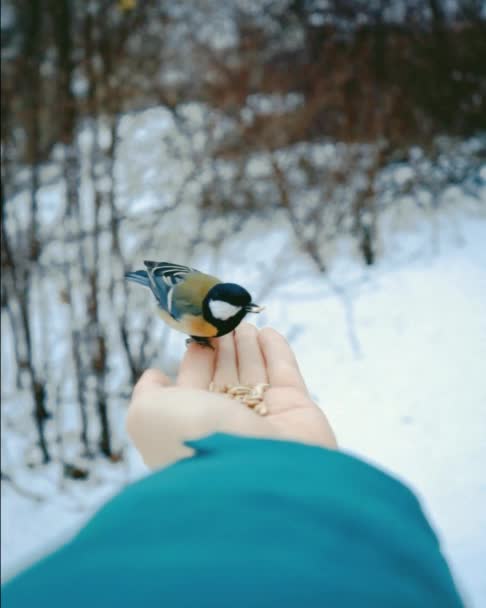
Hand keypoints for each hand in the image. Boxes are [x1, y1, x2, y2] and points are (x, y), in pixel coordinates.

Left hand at [126, 324, 336, 468]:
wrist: (254, 469)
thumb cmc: (195, 437)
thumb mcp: (147, 415)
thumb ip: (146, 393)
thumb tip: (156, 376)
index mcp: (193, 425)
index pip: (195, 383)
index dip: (197, 357)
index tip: (200, 332)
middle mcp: (228, 423)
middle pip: (226, 375)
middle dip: (225, 348)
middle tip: (225, 320)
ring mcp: (265, 419)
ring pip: (255, 372)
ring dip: (249, 345)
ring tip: (244, 322)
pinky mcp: (298, 412)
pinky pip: (285, 374)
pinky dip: (276, 351)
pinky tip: (268, 332)